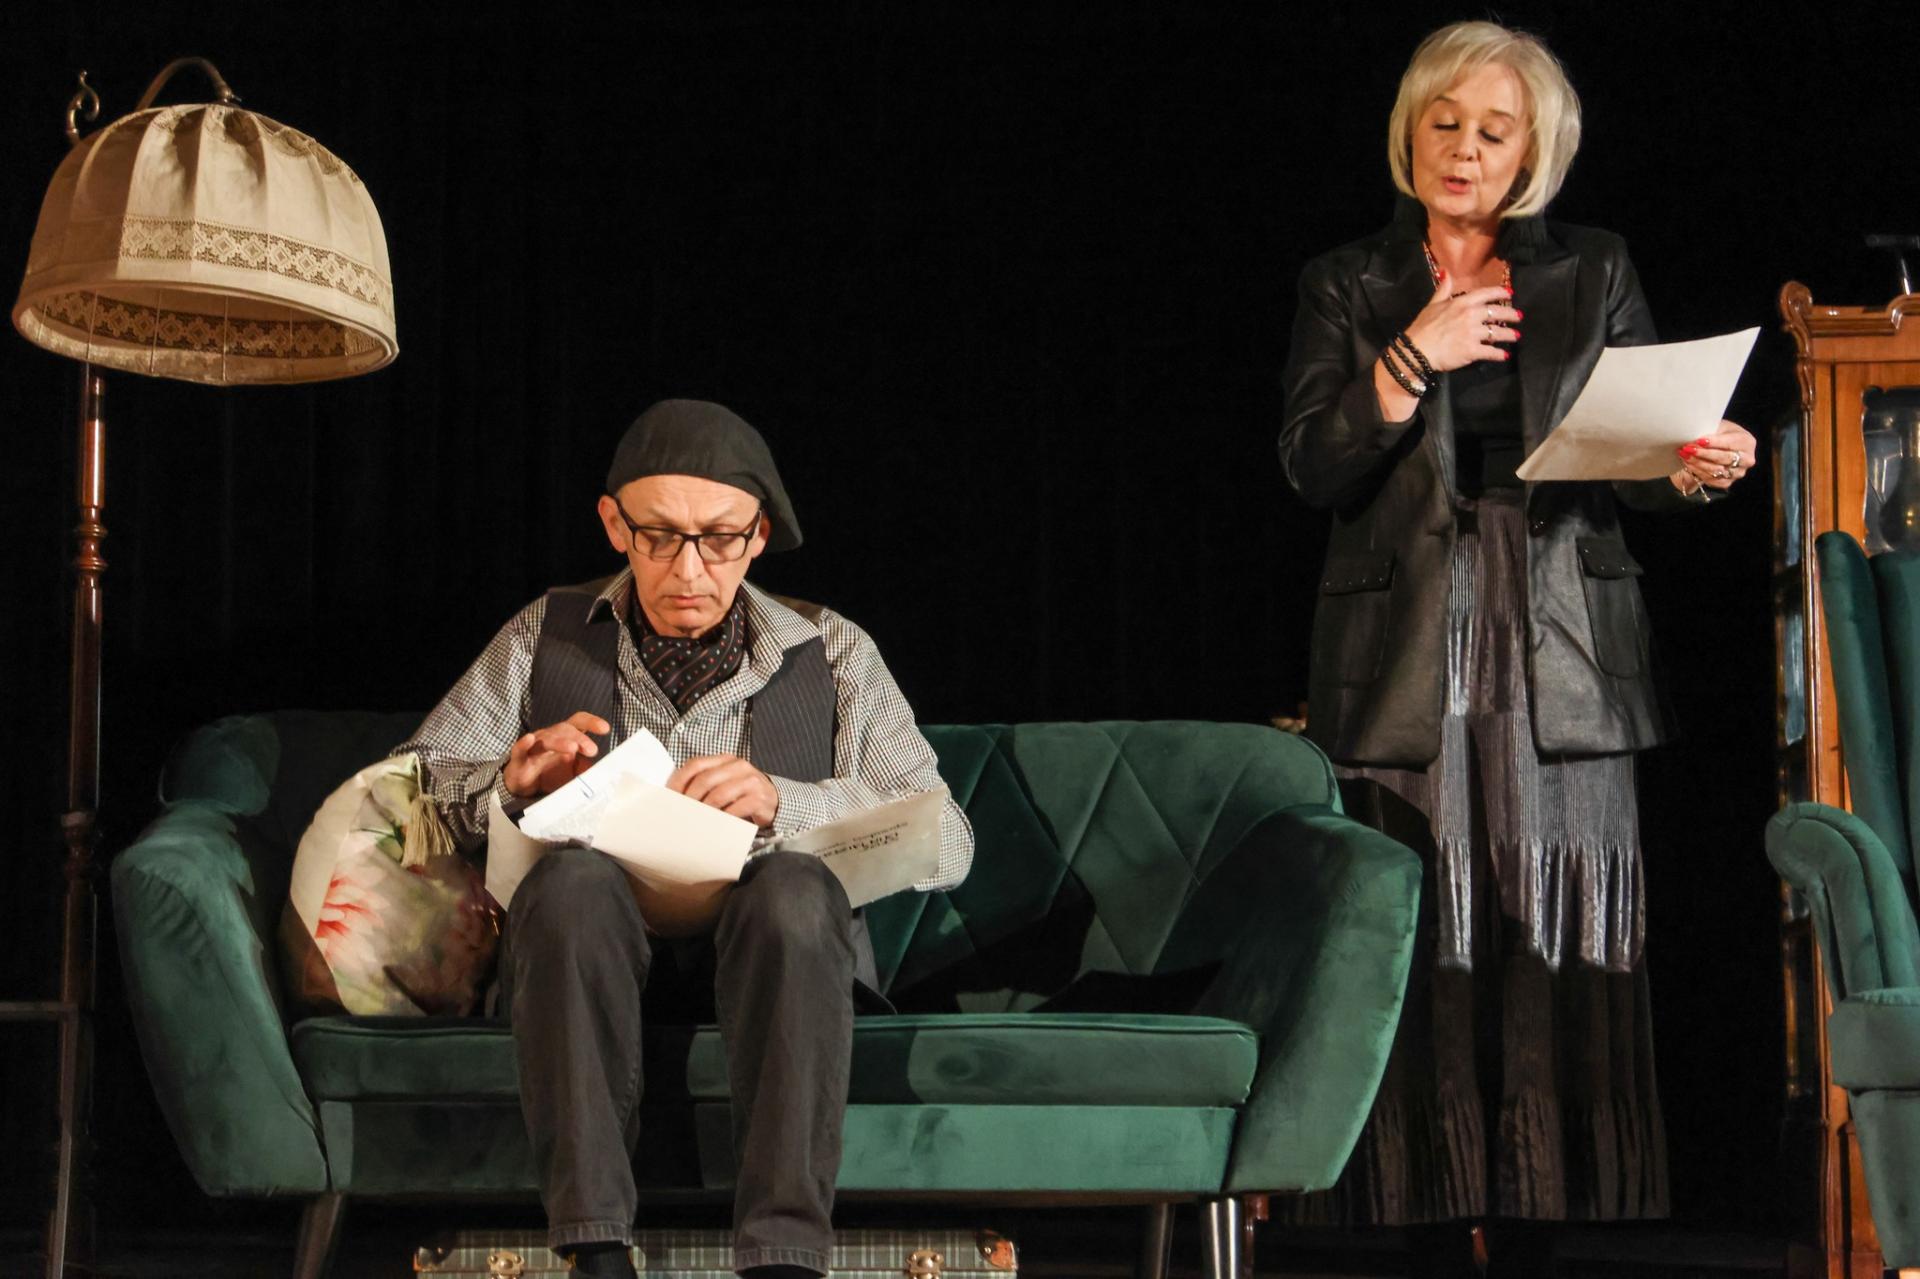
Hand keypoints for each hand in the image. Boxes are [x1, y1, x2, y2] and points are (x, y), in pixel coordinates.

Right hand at [503, 711, 610, 797]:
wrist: (525, 785)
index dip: (591, 722)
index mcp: (565, 736)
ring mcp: (534, 746)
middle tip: (592, 750)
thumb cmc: (550, 772)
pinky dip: (523, 743)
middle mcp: (550, 736)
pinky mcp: (520, 758)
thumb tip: (604, 772)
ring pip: (546, 739)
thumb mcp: (573, 772)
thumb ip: (586, 769)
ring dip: (559, 742)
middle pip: (565, 729)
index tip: (605, 729)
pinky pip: (519, 749)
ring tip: (572, 748)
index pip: (579, 722)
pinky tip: (529, 739)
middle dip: (579, 737)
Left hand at [667, 753, 778, 826]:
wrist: (773, 801)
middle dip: (690, 798)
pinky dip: (723, 818)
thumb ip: (704, 784)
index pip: (696, 764)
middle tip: (681, 813)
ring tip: (696, 821)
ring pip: (719, 794)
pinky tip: (716, 825)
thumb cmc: (741, 794)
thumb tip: (675, 798)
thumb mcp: (723, 783)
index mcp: (725, 759)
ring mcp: (750, 781)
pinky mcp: (760, 798)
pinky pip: (736, 809)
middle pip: (705, 780)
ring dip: (704, 810)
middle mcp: (738, 766)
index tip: (670, 797)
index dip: (680, 780)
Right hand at [1400, 273, 1520, 373]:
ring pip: (1497, 332)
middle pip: (1498, 312)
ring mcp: (1472, 333)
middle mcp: (1470, 315)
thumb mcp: (1432, 304)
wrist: (1416, 351)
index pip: (1486, 293)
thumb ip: (1444, 289)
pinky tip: (1504, 355)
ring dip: (1509, 335)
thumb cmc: (1422, 328)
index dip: (1500, 292)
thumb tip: (1446, 272)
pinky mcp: (1472, 351)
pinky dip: (1498, 354)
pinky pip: (1490, 352)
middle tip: (1518, 317)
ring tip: (1515, 336)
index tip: (1510, 293)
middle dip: (1511, 314)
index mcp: (1461, 302)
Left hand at [1675, 419, 1756, 491]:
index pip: (1730, 443)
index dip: (1714, 442)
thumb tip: (1696, 436)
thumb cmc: (1719, 435)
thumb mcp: (1717, 427)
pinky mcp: (1727, 482)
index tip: (1698, 440)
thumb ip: (1711, 431)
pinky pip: (1712, 479)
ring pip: (1716, 470)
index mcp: (1747, 442)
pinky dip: (1698, 471)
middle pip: (1724, 458)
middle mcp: (1747, 459)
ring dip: (1697, 462)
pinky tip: (1688, 463)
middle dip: (1703, 453)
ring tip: (1684, 454)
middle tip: (1687, 448)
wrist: (1716, 449)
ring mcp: (1738, 473)